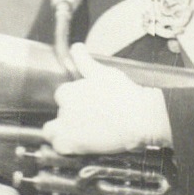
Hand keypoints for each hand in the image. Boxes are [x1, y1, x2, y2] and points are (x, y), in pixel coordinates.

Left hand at [44, 66, 173, 158]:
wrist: (141, 117)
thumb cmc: (127, 95)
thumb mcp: (105, 73)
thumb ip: (85, 62)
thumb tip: (76, 47)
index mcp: (69, 91)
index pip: (62, 96)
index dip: (75, 101)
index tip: (88, 105)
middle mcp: (64, 109)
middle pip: (61, 112)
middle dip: (72, 115)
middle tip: (91, 119)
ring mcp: (66, 127)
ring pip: (52, 130)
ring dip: (61, 131)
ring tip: (81, 133)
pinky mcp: (73, 144)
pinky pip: (59, 147)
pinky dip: (66, 147)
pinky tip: (79, 144)